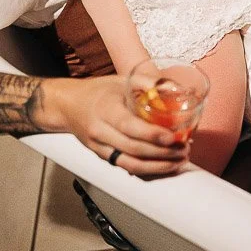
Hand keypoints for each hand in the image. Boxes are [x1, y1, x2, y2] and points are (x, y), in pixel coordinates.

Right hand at [50, 75, 188, 176]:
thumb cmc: (96, 91)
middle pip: (133, 149)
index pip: (130, 126)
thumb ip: (147, 83)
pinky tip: (163, 166)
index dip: (153, 135)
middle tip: (184, 149)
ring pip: (129, 164)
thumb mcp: (120, 80)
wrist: (67, 105)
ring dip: (157, 167)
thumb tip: (175, 88)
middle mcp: (100, 131)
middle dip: (162, 153)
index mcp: (105, 109)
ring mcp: (98, 146)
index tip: (174, 138)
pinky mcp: (101, 156)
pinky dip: (146, 170)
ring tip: (179, 162)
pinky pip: (124, 166)